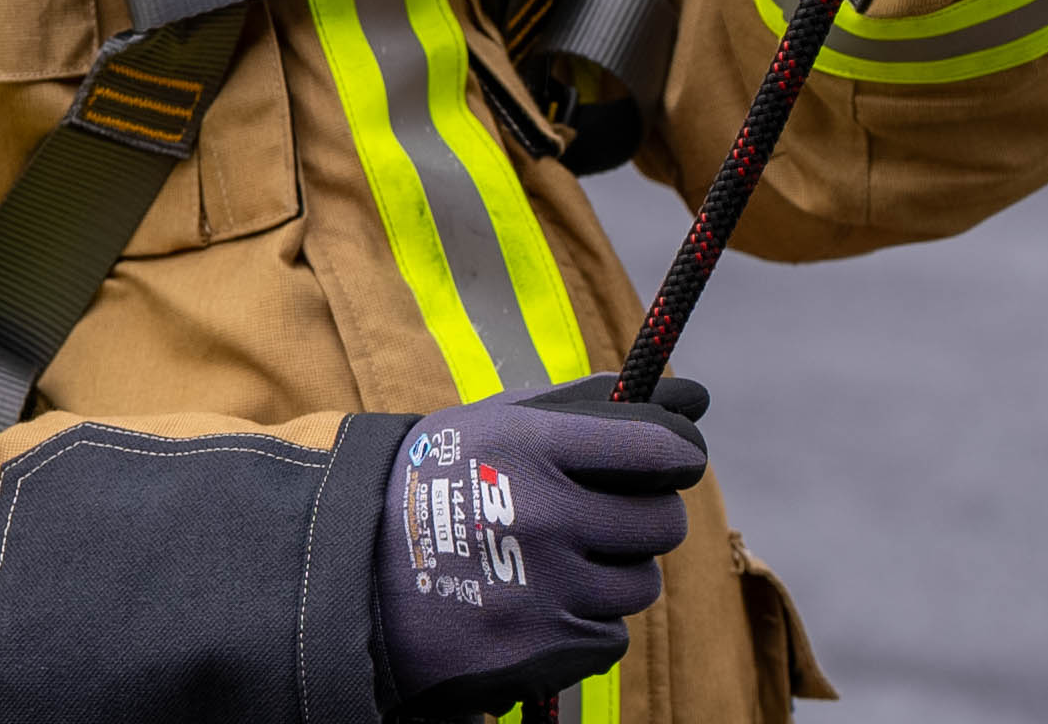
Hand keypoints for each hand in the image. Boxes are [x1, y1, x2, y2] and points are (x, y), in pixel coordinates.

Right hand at [374, 378, 709, 721]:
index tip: (666, 464)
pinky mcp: (543, 649)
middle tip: (598, 518)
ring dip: (612, 574)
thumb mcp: (497, 424)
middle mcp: (542, 515)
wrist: (351, 578)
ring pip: (641, 583)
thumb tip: (696, 398)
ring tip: (553, 562)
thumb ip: (591, 406)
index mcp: (530, 446)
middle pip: (662, 523)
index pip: (658, 449)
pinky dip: (586, 624)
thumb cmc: (436, 485)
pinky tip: (538, 604)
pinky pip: (611, 636)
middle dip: (641, 519)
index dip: (675, 457)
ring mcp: (544, 587)